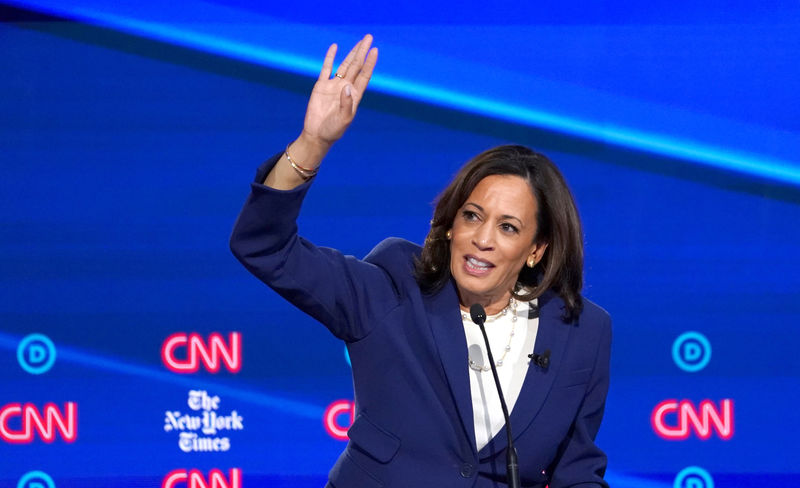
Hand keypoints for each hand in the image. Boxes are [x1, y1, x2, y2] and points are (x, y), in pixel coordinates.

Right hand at [301, 34, 377, 149]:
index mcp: (355, 96)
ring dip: (351, 53)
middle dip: (362, 52)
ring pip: (344, 64)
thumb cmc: (334, 130)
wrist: (317, 134)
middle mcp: (346, 88)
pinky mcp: (321, 86)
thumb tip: (347, 86)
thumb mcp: (344, 119)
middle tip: (369, 37)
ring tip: (359, 41)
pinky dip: (330, 57)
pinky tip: (335, 47)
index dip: (370, 63)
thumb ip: (347, 103)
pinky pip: (326, 68)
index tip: (375, 50)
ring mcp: (334, 85)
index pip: (364, 75)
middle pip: (356, 66)